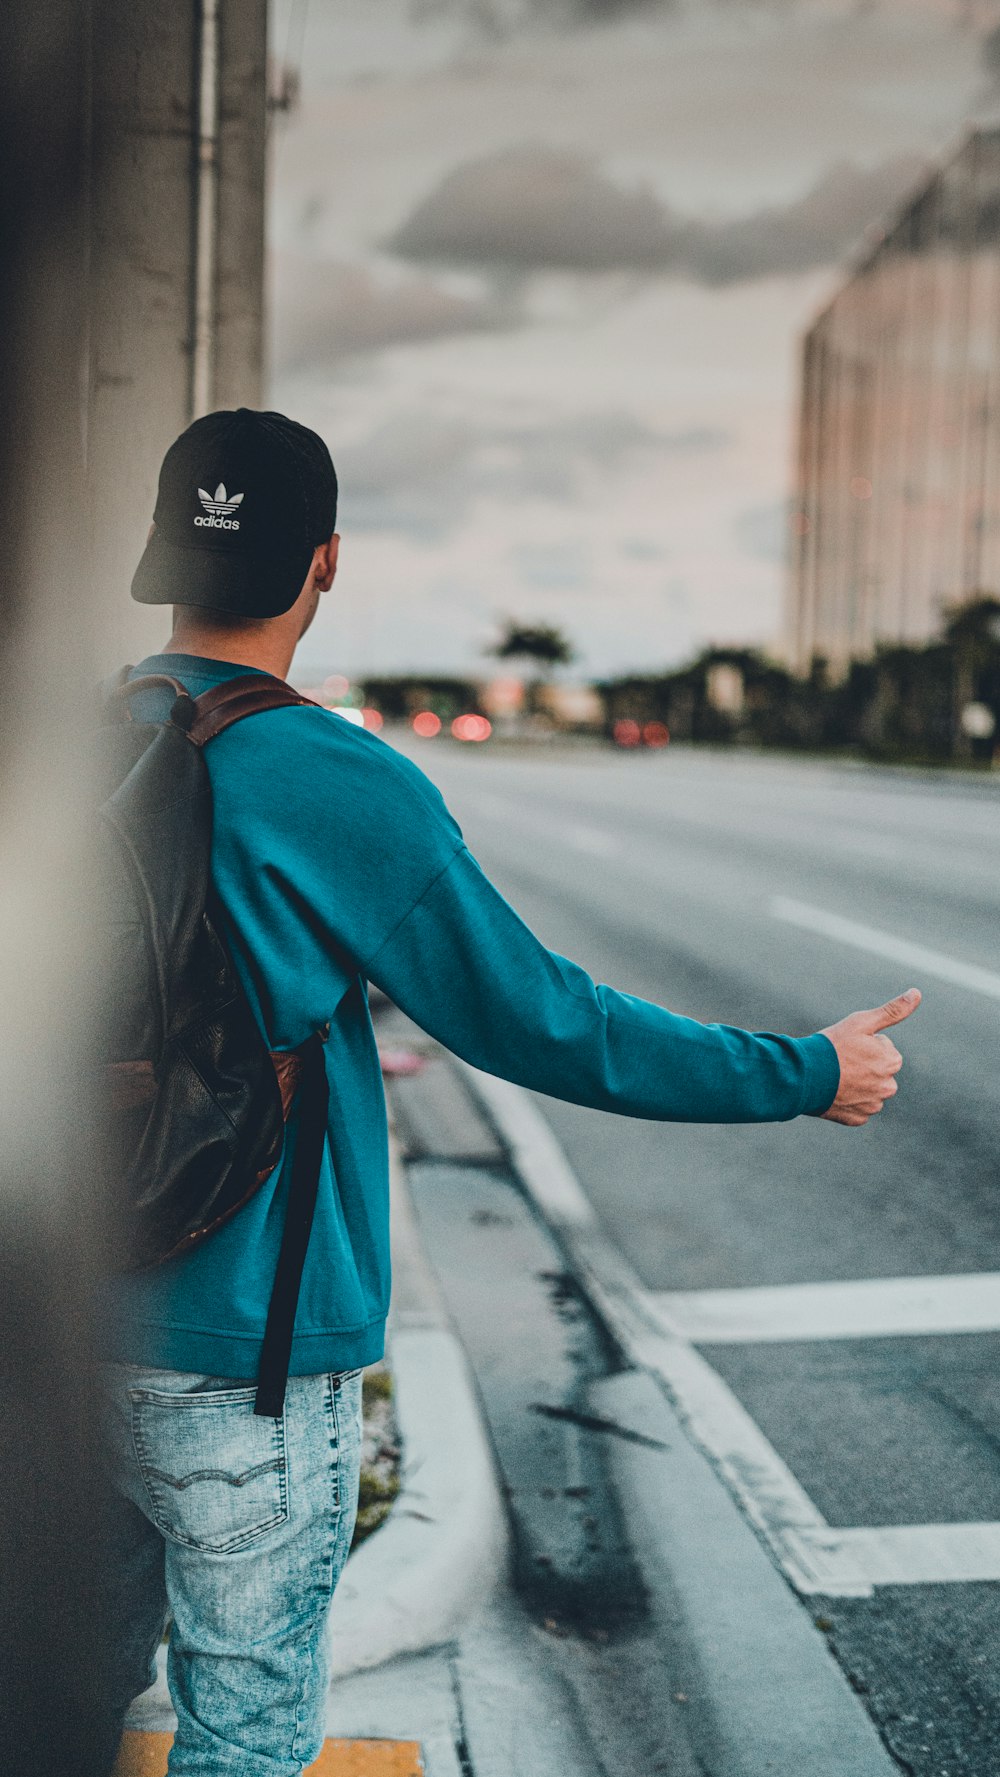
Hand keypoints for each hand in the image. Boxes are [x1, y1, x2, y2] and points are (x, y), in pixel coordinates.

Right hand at [819, 988, 921, 1125]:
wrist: (803, 1076)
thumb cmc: (832, 1045)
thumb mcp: (862, 1022)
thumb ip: (892, 1010)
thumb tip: (916, 992)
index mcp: (892, 1061)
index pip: (885, 1051)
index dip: (866, 1046)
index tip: (850, 1046)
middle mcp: (888, 1087)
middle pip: (879, 1072)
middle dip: (865, 1066)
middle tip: (841, 1062)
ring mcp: (873, 1105)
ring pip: (869, 1090)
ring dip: (857, 1084)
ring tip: (835, 1077)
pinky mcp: (858, 1119)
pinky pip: (858, 1108)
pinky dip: (848, 1101)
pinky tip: (834, 1092)